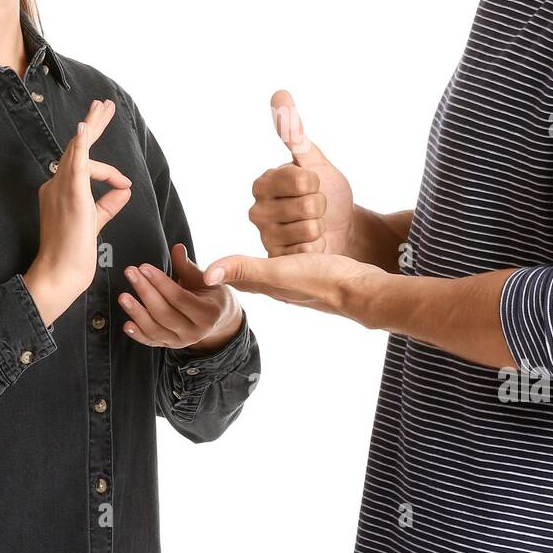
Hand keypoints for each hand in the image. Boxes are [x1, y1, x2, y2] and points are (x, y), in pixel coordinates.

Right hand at [25, 99, 131, 326]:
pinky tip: (85, 128)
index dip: (108, 172)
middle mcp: (56, 185)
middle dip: (92, 125)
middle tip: (104, 105)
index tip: (124, 184)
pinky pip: (74, 164)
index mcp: (61, 192)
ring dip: (92, 126)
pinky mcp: (70, 195)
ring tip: (104, 107)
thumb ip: (108, 204)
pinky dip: (80, 145)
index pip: (83, 167)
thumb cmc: (74, 254)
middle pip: (76, 149)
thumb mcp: (95, 223)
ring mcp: (61, 188)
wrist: (60, 273)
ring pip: (77, 150)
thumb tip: (125, 188)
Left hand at [119, 241, 243, 351]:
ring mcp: (181, 342)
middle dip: (145, 292)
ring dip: (137, 313)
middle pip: (164, 313)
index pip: (179, 298)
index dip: (160, 282)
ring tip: (123, 296)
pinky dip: (138, 334)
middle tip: (131, 274)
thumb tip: (177, 248)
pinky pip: (151, 342)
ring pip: (155, 330)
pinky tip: (126, 324)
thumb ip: (188, 266)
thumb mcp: (204, 280)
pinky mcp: (170, 346)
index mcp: (207, 313)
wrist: (218, 319)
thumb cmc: (210, 294)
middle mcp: (195, 332)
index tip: (144, 267)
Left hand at [201, 249, 383, 317]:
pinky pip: (284, 271)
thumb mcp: (278, 271)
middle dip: (224, 274)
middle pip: (242, 281)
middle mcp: (276, 288)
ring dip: (247, 270)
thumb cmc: (321, 281)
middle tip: (204, 266)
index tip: (190, 267)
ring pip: (262, 277)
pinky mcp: (313, 278)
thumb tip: (206, 274)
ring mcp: (295, 286)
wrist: (362, 292)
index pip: (228, 280)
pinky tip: (281, 260)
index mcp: (264, 286)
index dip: (208, 273)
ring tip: (235, 266)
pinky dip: (274, 264)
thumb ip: (244, 268)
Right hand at [250, 89, 354, 255]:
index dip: (316, 182)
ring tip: (315, 226)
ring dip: (321, 228)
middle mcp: (257, 209)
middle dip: (321, 206)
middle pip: (307, 205)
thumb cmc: (327, 192)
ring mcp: (266, 237)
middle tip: (316, 209)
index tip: (313, 184)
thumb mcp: (314, 160)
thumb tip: (280, 94)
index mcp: (263, 182)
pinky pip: (308, 251)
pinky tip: (314, 246)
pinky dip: (318, 248)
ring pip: (309, 229)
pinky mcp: (277, 261)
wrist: (341, 229)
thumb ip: (294, 131)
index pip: (299, 178)